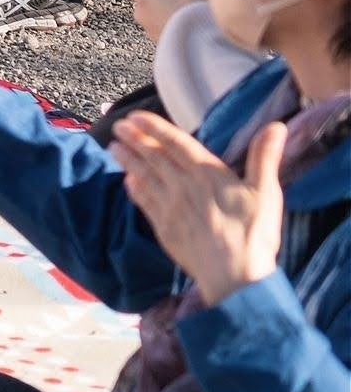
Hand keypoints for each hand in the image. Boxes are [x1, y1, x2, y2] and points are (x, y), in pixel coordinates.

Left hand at [107, 0, 209, 38]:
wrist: (207, 54)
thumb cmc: (196, 15)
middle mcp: (140, 10)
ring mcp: (150, 28)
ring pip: (155, 8)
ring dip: (168, 5)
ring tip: (189, 5)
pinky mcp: (163, 41)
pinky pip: (166, 24)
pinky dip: (175, 20)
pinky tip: (190, 20)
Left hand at [115, 113, 288, 305]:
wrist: (235, 276)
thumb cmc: (254, 234)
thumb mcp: (266, 193)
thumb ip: (265, 157)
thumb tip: (277, 126)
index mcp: (207, 174)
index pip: (176, 142)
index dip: (155, 127)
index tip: (136, 115)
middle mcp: (184, 185)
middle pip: (154, 156)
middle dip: (134, 138)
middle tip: (118, 125)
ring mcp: (171, 207)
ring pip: (144, 176)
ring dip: (128, 160)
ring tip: (114, 146)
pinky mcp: (164, 228)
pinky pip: (145, 203)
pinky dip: (134, 189)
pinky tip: (128, 181)